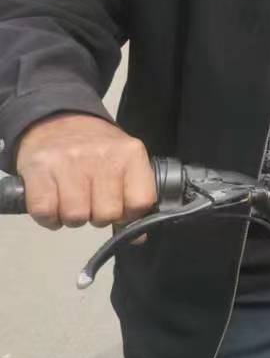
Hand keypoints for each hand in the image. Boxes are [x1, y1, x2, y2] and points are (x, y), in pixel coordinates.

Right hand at [14, 113, 154, 229]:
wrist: (58, 119)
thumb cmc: (96, 147)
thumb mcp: (124, 161)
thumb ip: (134, 195)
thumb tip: (139, 238)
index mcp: (131, 153)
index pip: (141, 201)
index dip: (129, 215)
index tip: (120, 210)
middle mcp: (102, 156)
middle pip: (106, 214)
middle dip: (98, 217)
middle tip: (91, 203)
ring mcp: (69, 161)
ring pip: (76, 217)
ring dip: (72, 218)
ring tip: (72, 201)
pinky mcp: (39, 169)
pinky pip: (46, 212)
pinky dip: (49, 218)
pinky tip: (53, 204)